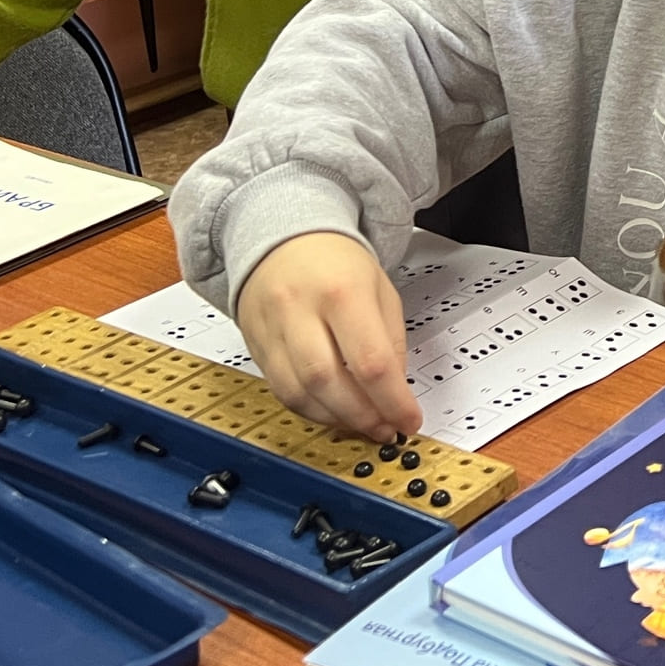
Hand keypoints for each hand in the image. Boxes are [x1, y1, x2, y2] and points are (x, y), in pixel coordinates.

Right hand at [236, 231, 419, 438]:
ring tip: (362, 423)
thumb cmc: (336, 263)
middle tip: (385, 428)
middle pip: (328, 382)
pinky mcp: (255, 347)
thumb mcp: (380, 289)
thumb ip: (390, 341)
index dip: (393, 401)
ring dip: (335, 419)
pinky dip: (310, 410)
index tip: (409, 420)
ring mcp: (271, 330)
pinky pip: (281, 392)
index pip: (369, 361)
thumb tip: (396, 393)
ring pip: (299, 393)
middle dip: (362, 416)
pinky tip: (333, 411)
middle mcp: (300, 310)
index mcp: (342, 291)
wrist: (283, 237)